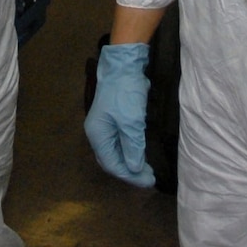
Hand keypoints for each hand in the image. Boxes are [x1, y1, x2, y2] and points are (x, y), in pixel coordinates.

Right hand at [84, 43, 155, 187]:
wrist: (124, 65)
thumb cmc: (125, 94)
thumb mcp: (131, 122)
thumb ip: (133, 148)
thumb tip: (134, 168)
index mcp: (98, 135)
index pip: (112, 164)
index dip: (130, 175)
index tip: (148, 181)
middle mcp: (98, 132)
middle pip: (112, 159)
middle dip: (130, 171)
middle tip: (149, 178)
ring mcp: (105, 124)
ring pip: (116, 151)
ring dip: (130, 161)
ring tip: (147, 169)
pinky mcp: (114, 117)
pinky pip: (120, 141)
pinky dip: (130, 149)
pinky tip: (140, 152)